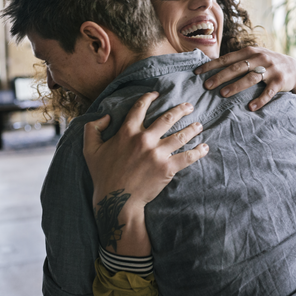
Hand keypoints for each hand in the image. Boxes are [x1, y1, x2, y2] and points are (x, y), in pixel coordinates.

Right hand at [83, 91, 208, 209]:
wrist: (117, 200)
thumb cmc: (103, 175)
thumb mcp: (90, 150)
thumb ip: (93, 129)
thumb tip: (106, 117)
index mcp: (127, 132)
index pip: (140, 108)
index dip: (149, 98)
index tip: (157, 94)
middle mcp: (144, 139)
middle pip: (167, 118)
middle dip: (181, 110)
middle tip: (189, 106)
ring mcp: (157, 154)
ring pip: (180, 135)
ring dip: (192, 128)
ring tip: (199, 125)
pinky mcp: (167, 168)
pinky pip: (187, 157)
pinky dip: (198, 151)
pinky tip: (205, 147)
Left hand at [194, 46, 295, 111]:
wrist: (292, 68)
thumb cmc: (265, 63)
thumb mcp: (252, 56)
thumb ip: (236, 60)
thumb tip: (210, 65)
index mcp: (249, 51)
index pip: (227, 58)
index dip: (212, 65)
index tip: (197, 73)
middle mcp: (259, 58)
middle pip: (237, 68)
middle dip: (220, 76)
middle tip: (207, 85)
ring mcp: (270, 69)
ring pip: (251, 78)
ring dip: (236, 86)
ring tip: (223, 94)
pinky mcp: (279, 81)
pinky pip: (269, 92)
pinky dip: (260, 99)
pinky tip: (251, 107)